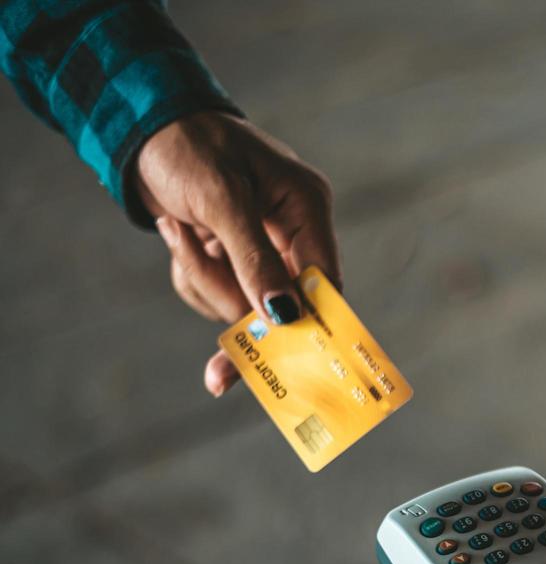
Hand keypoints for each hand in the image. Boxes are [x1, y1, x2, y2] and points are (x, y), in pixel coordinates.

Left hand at [133, 111, 338, 395]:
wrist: (140, 125)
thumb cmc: (187, 146)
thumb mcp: (221, 199)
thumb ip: (255, 259)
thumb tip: (284, 316)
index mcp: (306, 207)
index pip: (325, 281)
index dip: (310, 323)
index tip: (292, 365)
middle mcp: (292, 231)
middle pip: (281, 303)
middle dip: (236, 306)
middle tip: (217, 376)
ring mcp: (262, 246)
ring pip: (243, 303)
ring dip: (203, 280)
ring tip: (177, 232)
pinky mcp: (233, 256)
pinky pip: (217, 292)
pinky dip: (192, 275)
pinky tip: (177, 234)